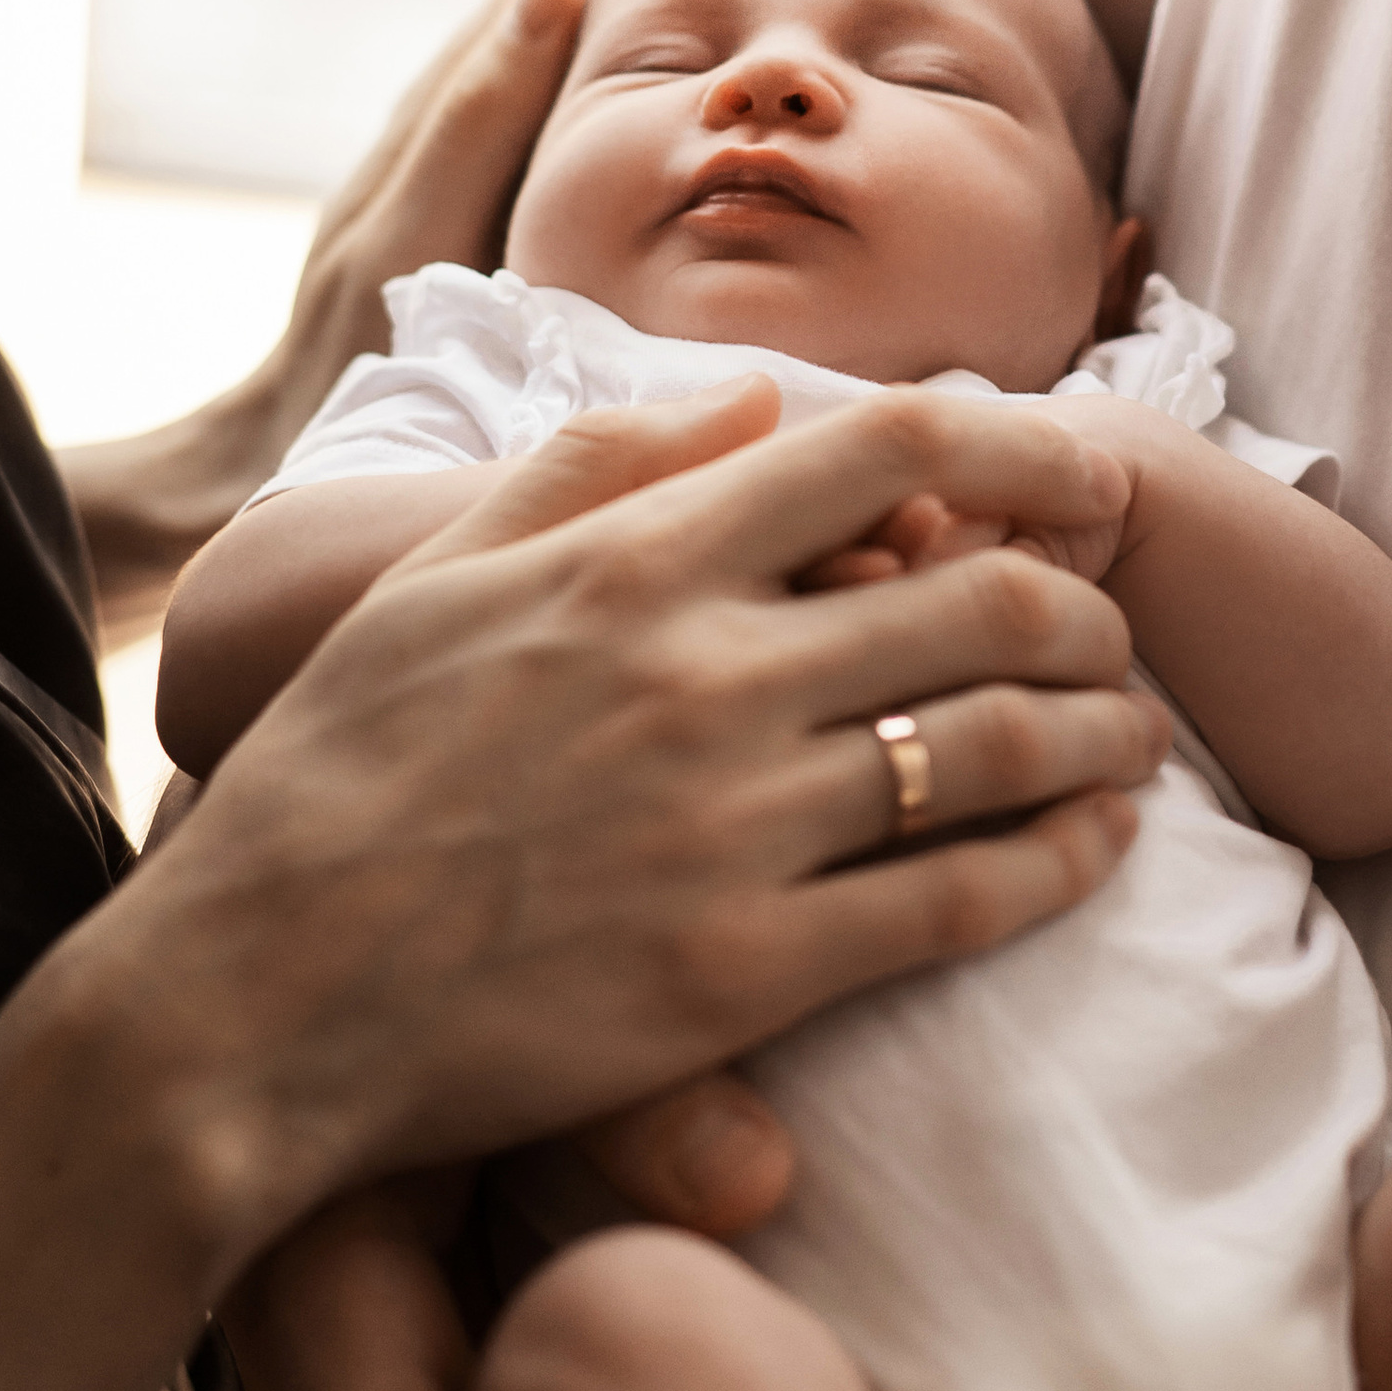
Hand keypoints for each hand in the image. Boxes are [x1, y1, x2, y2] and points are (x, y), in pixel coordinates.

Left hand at [63, 0, 961, 637]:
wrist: (297, 437)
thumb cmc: (349, 357)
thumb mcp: (412, 237)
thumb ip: (475, 118)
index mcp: (489, 63)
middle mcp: (520, 66)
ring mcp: (551, 119)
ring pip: (688, 0)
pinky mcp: (571, 177)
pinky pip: (684, 84)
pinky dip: (767, 58)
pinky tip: (852, 87)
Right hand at [100, 375, 1170, 1250]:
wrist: (255, 992)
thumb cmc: (336, 769)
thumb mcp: (439, 573)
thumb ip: (597, 463)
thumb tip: (751, 397)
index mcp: (636, 558)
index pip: (887, 450)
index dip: (1028, 450)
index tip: (1094, 472)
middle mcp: (706, 673)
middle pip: (983, 598)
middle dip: (1089, 606)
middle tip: (1120, 627)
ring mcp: (735, 824)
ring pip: (995, 744)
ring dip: (1101, 729)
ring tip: (1136, 732)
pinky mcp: (748, 969)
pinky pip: (958, 900)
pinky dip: (1057, 861)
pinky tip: (1095, 849)